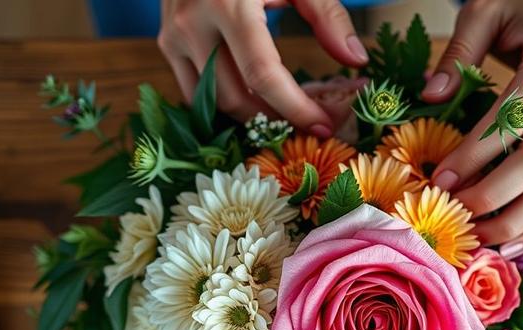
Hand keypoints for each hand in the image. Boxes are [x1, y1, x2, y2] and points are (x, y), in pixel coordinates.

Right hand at [158, 0, 368, 135]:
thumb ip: (328, 15)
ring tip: (286, 116)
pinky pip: (195, 91)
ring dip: (251, 119)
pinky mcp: (166, 43)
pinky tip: (258, 103)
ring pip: (212, 104)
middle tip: (311, 123)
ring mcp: (173, 36)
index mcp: (229, 4)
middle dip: (277, 120)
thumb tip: (355, 59)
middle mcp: (194, 24)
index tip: (324, 125)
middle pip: (236, 98)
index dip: (295, 108)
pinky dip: (226, 104)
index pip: (263, 75)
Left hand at [423, 0, 522, 252]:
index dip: (474, 157)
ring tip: (484, 242)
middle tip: (455, 218)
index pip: (512, 121)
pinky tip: (517, 243)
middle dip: (493, 198)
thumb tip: (430, 97)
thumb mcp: (484, 11)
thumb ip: (457, 53)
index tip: (439, 182)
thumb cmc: (522, 6)